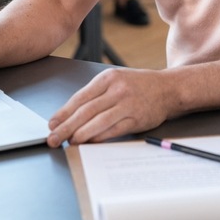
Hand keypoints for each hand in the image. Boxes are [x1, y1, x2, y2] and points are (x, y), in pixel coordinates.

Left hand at [46, 67, 170, 146]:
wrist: (168, 88)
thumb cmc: (138, 86)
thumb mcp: (116, 80)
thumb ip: (96, 95)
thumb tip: (70, 115)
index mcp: (108, 78)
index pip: (80, 97)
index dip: (63, 112)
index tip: (52, 124)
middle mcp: (117, 89)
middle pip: (86, 111)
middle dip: (66, 126)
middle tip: (53, 138)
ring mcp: (127, 104)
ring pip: (98, 121)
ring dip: (81, 133)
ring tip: (69, 142)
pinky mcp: (137, 118)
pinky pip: (114, 129)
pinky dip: (99, 137)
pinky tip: (89, 142)